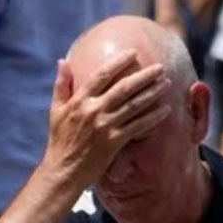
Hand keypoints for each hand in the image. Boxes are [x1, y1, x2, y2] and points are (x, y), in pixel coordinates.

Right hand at [41, 50, 170, 190]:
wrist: (64, 169)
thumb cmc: (59, 140)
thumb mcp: (55, 109)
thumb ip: (62, 85)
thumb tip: (64, 61)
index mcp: (79, 100)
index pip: (102, 75)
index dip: (119, 62)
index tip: (133, 53)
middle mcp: (93, 110)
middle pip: (123, 87)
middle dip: (144, 76)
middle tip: (160, 67)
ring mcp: (105, 125)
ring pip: (134, 105)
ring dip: (152, 93)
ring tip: (166, 84)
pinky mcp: (115, 141)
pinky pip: (138, 126)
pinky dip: (153, 117)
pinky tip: (165, 110)